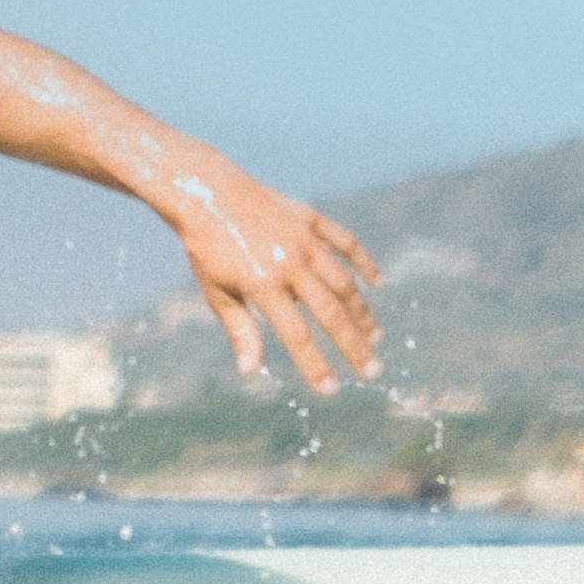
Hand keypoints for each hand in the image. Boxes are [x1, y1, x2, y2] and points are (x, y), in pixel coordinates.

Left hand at [155, 158, 385, 390]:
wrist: (206, 193)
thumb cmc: (207, 249)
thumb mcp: (217, 292)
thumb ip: (240, 330)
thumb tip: (251, 371)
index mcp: (264, 286)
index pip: (297, 336)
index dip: (315, 366)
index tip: (331, 390)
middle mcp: (290, 264)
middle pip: (330, 314)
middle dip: (354, 346)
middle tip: (373, 371)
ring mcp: (303, 239)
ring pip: (343, 281)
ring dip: (362, 311)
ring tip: (375, 336)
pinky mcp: (309, 218)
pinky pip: (345, 241)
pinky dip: (364, 261)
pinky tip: (377, 282)